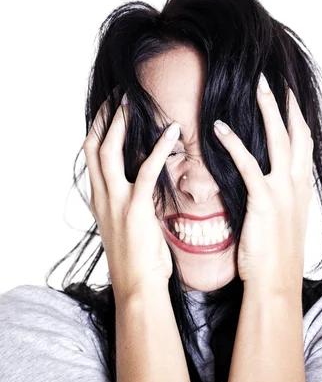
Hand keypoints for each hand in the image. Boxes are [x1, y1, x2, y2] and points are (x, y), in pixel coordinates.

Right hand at [83, 95, 179, 302]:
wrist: (137, 286)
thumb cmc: (138, 262)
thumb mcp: (127, 228)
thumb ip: (131, 205)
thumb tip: (145, 191)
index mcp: (100, 201)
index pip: (91, 157)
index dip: (98, 130)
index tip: (109, 111)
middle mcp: (102, 197)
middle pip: (93, 146)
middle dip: (104, 118)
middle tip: (118, 95)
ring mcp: (115, 201)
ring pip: (109, 151)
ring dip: (122, 123)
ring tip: (135, 101)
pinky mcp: (135, 208)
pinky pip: (145, 170)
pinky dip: (159, 148)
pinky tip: (171, 131)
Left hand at [213, 75, 313, 291]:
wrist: (275, 282)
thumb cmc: (274, 257)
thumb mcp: (282, 223)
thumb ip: (278, 200)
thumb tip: (266, 188)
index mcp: (301, 190)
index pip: (303, 145)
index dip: (296, 120)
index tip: (288, 99)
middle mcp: (297, 186)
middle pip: (296, 135)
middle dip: (285, 105)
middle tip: (272, 81)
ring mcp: (283, 192)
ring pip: (279, 140)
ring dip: (267, 111)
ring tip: (257, 88)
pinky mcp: (264, 201)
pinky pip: (247, 164)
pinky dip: (233, 143)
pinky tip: (219, 128)